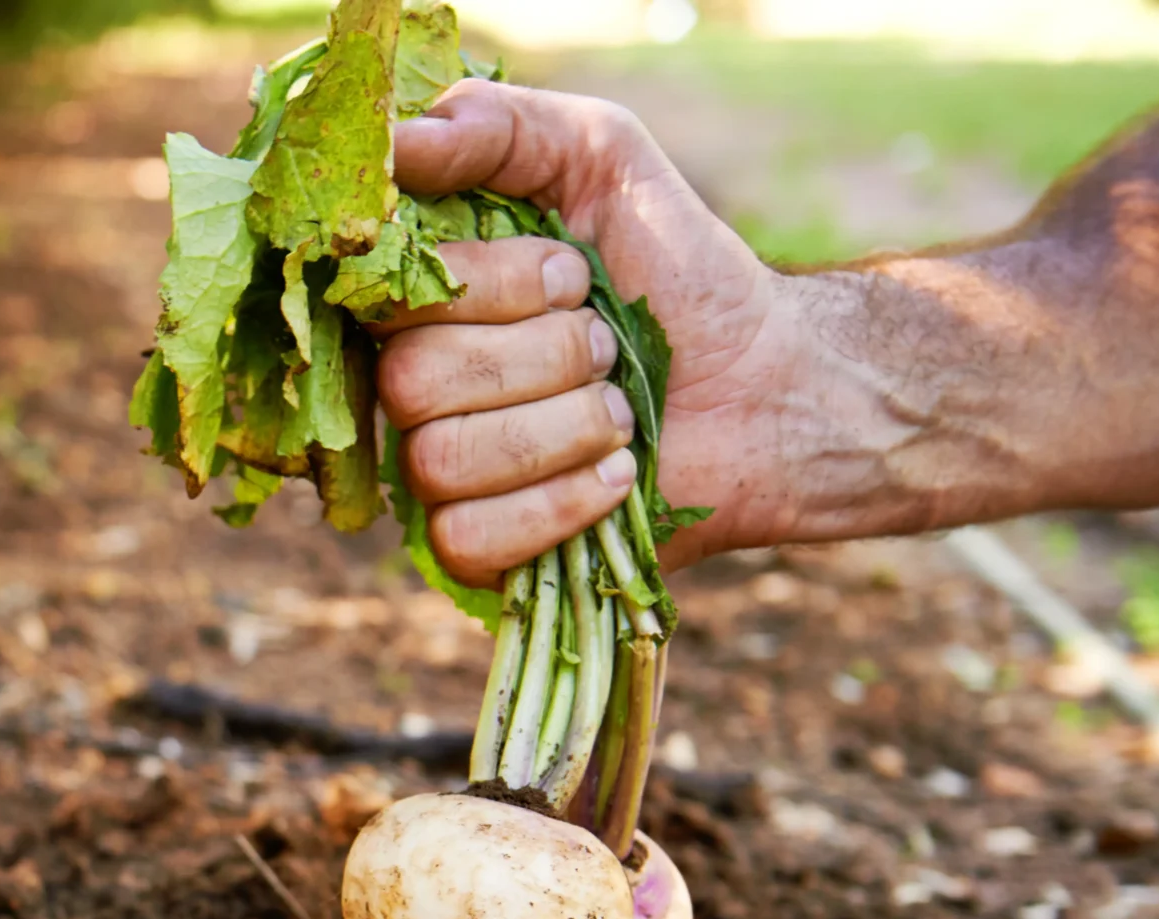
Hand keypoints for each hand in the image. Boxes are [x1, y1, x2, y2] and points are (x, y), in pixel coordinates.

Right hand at [374, 80, 795, 582]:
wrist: (769, 385)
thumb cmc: (678, 272)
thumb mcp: (603, 158)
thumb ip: (502, 127)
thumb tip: (397, 139)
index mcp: (426, 301)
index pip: (389, 300)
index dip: (490, 287)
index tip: (572, 274)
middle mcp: (414, 388)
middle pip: (412, 383)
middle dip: (544, 358)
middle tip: (609, 347)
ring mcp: (438, 475)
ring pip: (441, 463)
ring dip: (565, 428)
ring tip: (625, 411)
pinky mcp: (477, 552)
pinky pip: (469, 539)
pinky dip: (559, 504)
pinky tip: (618, 477)